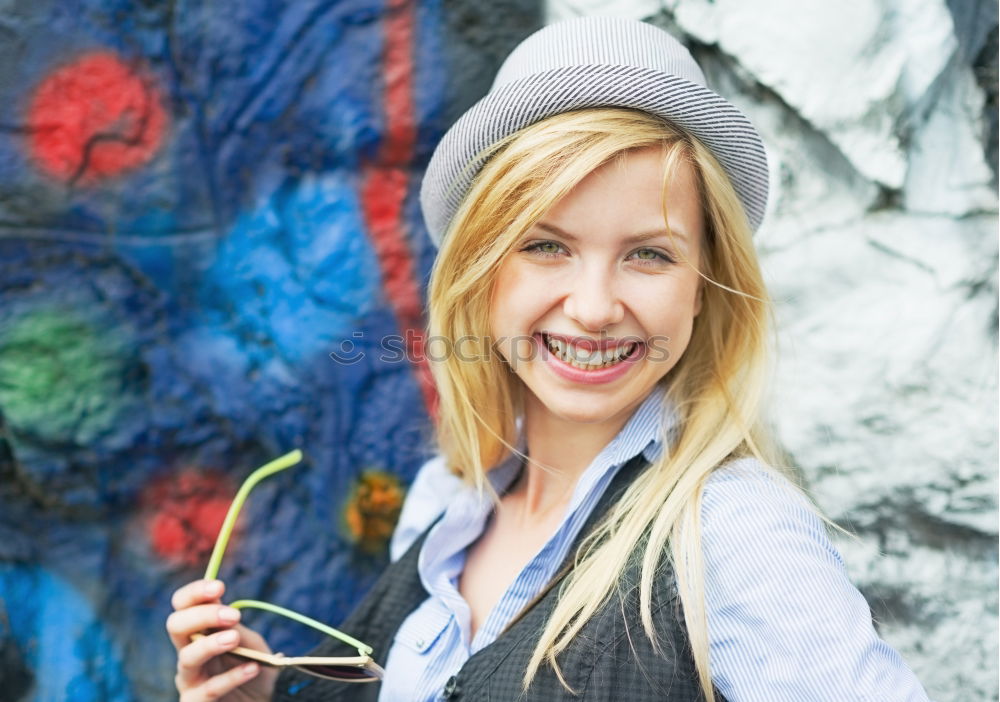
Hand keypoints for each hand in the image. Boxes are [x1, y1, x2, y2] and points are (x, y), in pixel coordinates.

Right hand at [167, 579, 278, 700]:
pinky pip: (208, 690)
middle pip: (175, 625)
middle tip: (233, 615)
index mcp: (198, 630)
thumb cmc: (254, 665)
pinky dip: (231, 677)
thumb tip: (217, 596)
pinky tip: (252, 668)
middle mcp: (187, 652)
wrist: (267, 698)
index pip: (182, 605)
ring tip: (234, 639)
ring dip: (210, 645)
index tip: (219, 587)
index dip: (195, 592)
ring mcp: (189, 679)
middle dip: (202, 615)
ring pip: (187, 658)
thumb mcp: (247, 639)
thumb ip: (231, 623)